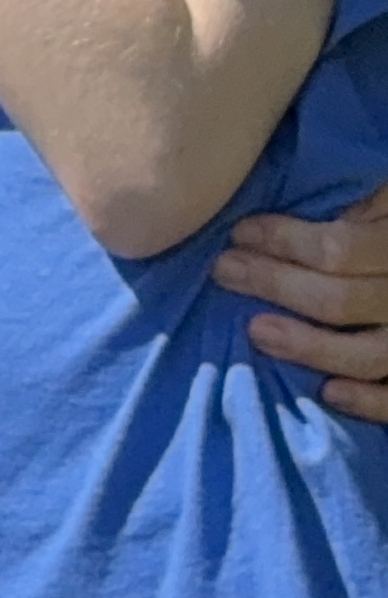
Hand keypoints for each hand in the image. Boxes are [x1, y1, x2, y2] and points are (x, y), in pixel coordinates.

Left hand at [220, 182, 387, 420]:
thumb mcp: (383, 197)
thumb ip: (356, 202)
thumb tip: (291, 202)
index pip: (339, 249)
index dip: (283, 241)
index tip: (239, 233)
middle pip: (340, 300)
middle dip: (275, 285)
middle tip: (225, 270)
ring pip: (369, 355)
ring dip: (308, 346)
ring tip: (255, 331)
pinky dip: (368, 401)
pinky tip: (328, 393)